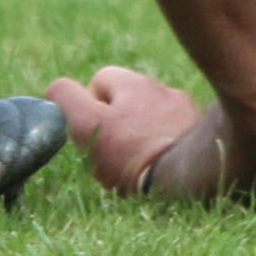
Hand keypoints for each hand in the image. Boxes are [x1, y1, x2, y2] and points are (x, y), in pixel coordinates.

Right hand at [45, 65, 219, 195]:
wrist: (189, 176)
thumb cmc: (134, 153)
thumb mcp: (89, 125)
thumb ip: (69, 100)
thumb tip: (55, 87)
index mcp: (134, 83)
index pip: (100, 80)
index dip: (88, 107)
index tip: (89, 135)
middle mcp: (162, 89)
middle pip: (126, 100)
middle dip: (114, 124)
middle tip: (111, 157)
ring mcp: (184, 110)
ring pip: (149, 118)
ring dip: (138, 135)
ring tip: (136, 166)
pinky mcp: (200, 131)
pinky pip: (171, 134)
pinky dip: (162, 145)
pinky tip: (160, 167)